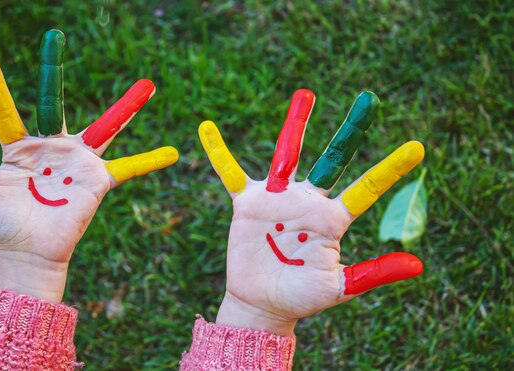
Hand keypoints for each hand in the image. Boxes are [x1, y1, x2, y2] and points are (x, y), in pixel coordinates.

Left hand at [0, 30, 177, 302]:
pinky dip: (149, 161)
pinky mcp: (98, 180)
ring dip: (127, 106)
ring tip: (150, 85)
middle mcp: (51, 145)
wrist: (28, 251)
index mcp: (19, 146)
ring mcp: (77, 160)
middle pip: (52, 100)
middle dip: (51, 69)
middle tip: (54, 34)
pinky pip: (129, 167)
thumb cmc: (0, 224)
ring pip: (105, 126)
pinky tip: (173, 153)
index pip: (5, 109)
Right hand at [199, 89, 423, 335]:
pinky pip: (230, 173)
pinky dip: (218, 152)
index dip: (390, 170)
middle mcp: (309, 201)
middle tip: (370, 99)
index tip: (417, 148)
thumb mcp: (339, 287)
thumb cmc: (302, 298)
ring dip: (296, 126)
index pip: (365, 189)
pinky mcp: (248, 203)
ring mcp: (278, 199)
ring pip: (288, 154)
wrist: (262, 304)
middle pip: (333, 159)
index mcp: (332, 220)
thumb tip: (419, 264)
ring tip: (307, 95)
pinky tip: (207, 128)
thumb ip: (373, 272)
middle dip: (351, 131)